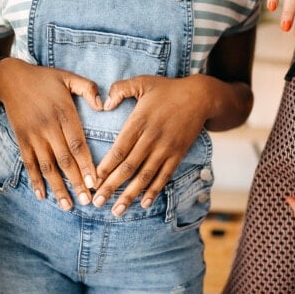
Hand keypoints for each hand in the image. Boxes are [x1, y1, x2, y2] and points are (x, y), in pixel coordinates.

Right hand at [0, 59, 101, 209]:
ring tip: (67, 205)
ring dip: (58, 187)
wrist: (10, 78)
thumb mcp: (68, 77)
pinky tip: (42, 196)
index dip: (86, 164)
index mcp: (64, 113)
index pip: (77, 144)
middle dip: (76, 182)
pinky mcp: (22, 139)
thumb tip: (103, 106)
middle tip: (87, 201)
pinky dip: (35, 180)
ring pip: (47, 166)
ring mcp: (33, 135)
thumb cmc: (44, 79)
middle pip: (64, 160)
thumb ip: (88, 89)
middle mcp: (48, 127)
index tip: (95, 182)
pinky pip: (29, 163)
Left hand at [93, 75, 210, 216]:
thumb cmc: (167, 89)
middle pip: (128, 167)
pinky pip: (164, 176)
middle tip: (96, 202)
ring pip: (145, 176)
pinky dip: (154, 191)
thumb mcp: (142, 82)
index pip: (119, 149)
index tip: (93, 181)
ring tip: (116, 211)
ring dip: (130, 195)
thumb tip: (103, 104)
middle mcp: (152, 138)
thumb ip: (120, 89)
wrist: (201, 97)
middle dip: (111, 187)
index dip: (105, 167)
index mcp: (139, 121)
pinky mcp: (177, 154)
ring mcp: (166, 148)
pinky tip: (144, 203)